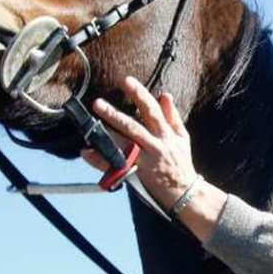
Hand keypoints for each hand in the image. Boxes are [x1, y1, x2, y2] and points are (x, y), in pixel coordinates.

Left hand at [87, 76, 197, 210]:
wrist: (185, 192)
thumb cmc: (182, 163)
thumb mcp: (183, 137)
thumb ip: (173, 116)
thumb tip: (165, 94)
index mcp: (166, 134)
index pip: (152, 109)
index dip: (139, 94)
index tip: (127, 81)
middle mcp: (155, 145)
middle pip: (132, 126)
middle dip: (115, 114)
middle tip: (97, 103)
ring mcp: (145, 160)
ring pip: (123, 144)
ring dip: (106, 133)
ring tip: (92, 123)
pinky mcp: (138, 174)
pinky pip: (116, 166)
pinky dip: (101, 159)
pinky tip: (87, 152)